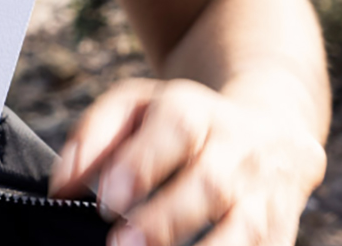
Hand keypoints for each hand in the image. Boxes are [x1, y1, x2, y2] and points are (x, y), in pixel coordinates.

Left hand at [49, 78, 325, 245]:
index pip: (175, 128)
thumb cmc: (179, 123)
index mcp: (194, 111)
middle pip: (209, 183)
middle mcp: (236, 148)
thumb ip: (93, 137)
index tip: (107, 200)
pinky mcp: (281, 230)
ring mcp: (263, 192)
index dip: (142, 164)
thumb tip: (60, 186)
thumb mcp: (135, 108)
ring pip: (244, 226)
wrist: (271, 131)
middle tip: (121, 244)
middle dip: (165, 219)